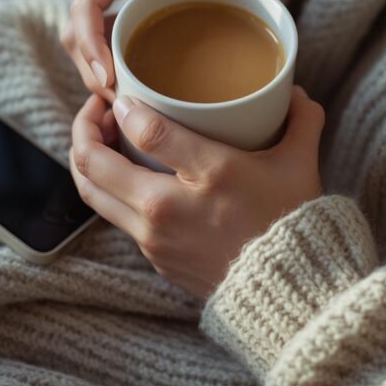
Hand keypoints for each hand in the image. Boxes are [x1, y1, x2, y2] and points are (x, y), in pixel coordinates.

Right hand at [60, 0, 235, 100]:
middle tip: (120, 101)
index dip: (88, 44)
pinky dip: (111, 81)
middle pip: (76, 36)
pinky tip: (132, 100)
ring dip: (98, 80)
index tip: (106, 75)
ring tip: (126, 105)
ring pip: (83, 53)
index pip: (84, 9)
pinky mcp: (115, 34)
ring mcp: (106, 14)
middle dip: (91, 70)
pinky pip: (101, 60)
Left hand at [69, 86, 324, 297]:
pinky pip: (115, 216)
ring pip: (92, 193)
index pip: (146, 130)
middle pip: (93, 163)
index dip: (124, 105)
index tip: (124, 95)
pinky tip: (126, 175)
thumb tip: (297, 92)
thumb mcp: (299, 163)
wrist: (289, 292)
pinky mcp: (154, 258)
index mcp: (209, 174)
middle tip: (98, 109)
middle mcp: (167, 208)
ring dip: (87, 161)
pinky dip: (108, 189)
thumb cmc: (294, 222)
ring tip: (101, 139)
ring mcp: (154, 238)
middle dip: (84, 128)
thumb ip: (301, 119)